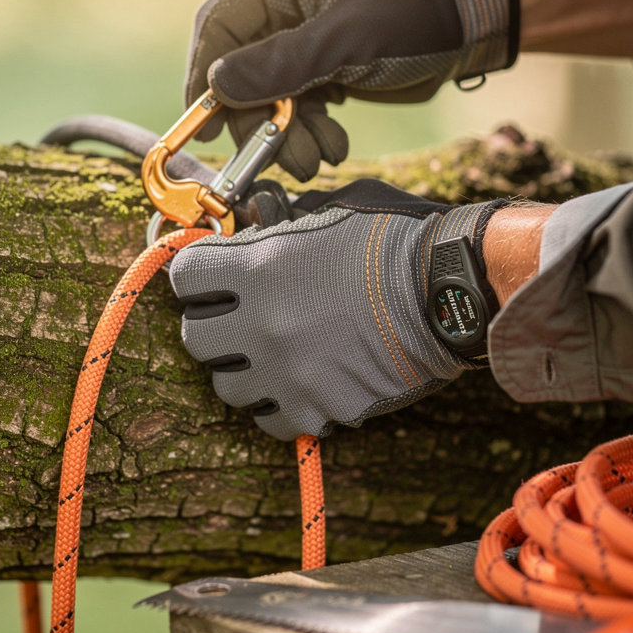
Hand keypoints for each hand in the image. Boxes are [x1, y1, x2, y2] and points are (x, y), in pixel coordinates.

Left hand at [170, 179, 506, 439]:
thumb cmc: (393, 239)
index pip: (184, 277)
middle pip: (194, 336)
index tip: (210, 276)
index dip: (197, 274)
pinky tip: (297, 383)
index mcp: (258, 267)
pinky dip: (277, 405)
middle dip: (212, 323)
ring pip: (225, 385)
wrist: (448, 290)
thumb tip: (249, 227)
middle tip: (237, 316)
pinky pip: (269, 420)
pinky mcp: (317, 407)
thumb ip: (276, 225)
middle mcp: (262, 324)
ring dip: (241, 369)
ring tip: (269, 354)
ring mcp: (287, 371)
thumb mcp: (327, 211)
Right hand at [185, 0, 519, 179]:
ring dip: (287, 132)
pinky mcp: (318, 58)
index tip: (208, 128)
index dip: (206, 80)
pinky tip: (333, 144)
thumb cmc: (414, 15)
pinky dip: (310, 127)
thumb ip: (280, 64)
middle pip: (240, 68)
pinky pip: (295, 100)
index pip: (218, 27)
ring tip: (315, 159)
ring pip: (267, 92)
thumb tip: (217, 87)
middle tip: (278, 159)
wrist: (472, 24)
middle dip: (259, 119)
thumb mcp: (346, 40)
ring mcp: (298, 30)